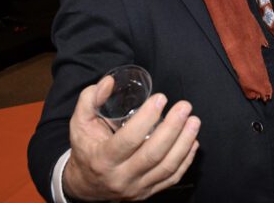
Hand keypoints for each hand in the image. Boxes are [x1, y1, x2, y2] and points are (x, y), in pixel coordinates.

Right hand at [62, 77, 200, 200]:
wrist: (86, 186)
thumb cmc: (86, 149)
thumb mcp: (80, 123)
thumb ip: (90, 100)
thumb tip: (109, 82)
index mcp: (103, 159)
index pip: (128, 140)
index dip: (146, 118)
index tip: (160, 99)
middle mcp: (120, 177)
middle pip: (152, 154)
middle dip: (173, 129)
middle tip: (184, 107)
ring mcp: (136, 188)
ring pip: (167, 168)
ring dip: (184, 143)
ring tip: (194, 121)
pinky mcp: (148, 192)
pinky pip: (172, 178)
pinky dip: (186, 159)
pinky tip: (193, 141)